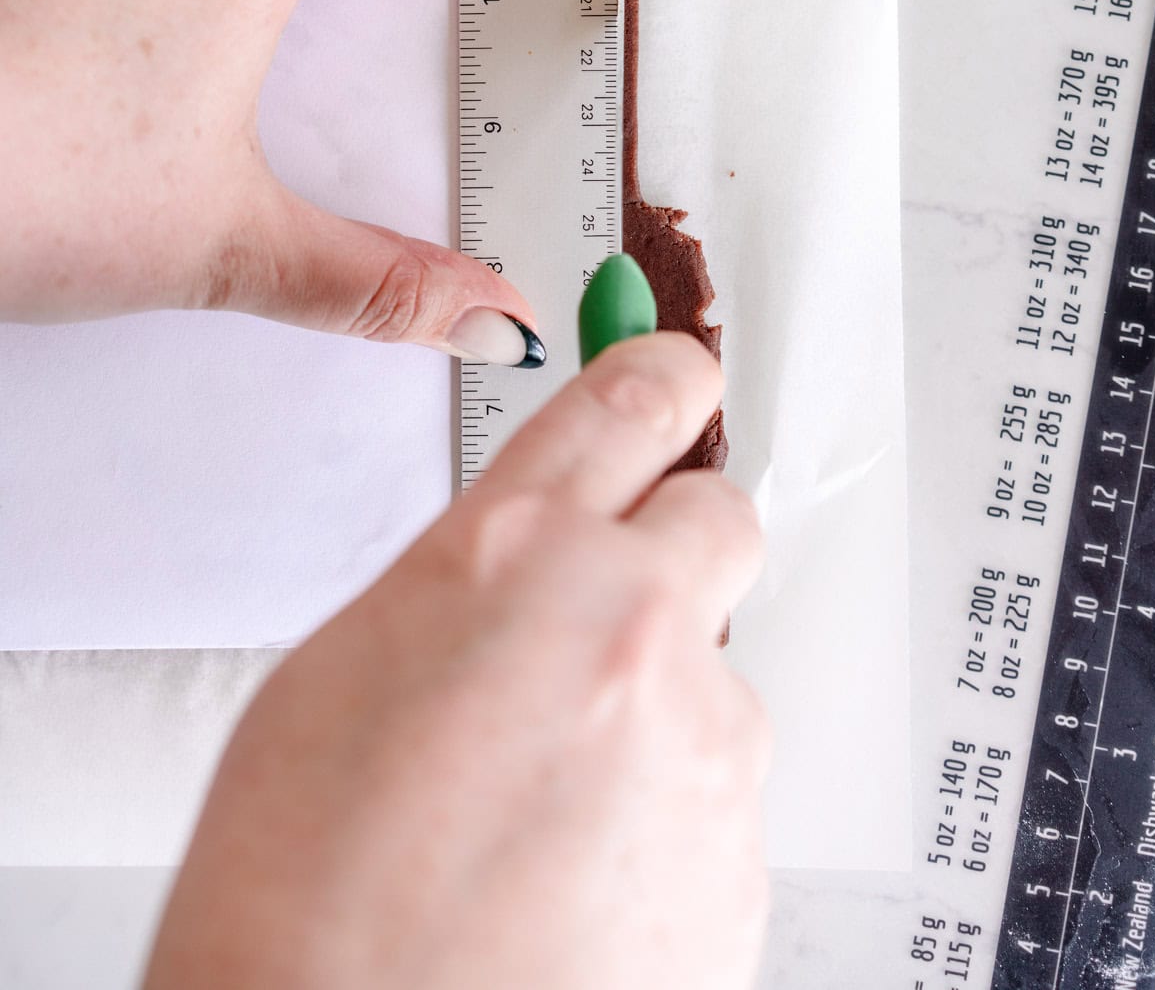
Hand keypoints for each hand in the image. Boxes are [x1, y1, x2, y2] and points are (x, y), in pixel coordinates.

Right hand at [143, 333, 769, 989]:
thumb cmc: (306, 888)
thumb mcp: (351, 666)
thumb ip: (474, 578)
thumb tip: (534, 556)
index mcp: (511, 554)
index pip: (633, 401)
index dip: (664, 372)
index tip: (678, 372)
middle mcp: (627, 626)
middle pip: (720, 517)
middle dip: (674, 547)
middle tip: (605, 615)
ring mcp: (702, 745)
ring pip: (717, 673)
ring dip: (659, 706)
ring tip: (549, 801)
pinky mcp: (742, 856)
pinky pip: (720, 794)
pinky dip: (667, 815)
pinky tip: (576, 873)